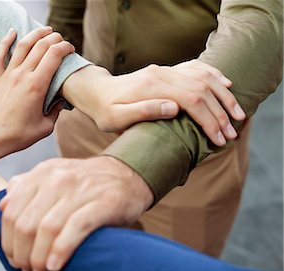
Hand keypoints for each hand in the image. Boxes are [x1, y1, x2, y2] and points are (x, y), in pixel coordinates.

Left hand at [0, 26, 74, 161]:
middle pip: (41, 46)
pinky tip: (12, 31)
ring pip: (23, 45)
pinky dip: (6, 40)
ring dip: (35, 34)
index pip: (54, 55)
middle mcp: (22, 75)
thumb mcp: (45, 127)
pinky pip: (0, 54)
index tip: (71, 50)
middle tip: (61, 40)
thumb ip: (56, 112)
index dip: (65, 48)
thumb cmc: (18, 135)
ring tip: (45, 30)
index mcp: (37, 86)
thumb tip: (60, 101)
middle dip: (54, 38)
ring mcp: (8, 75)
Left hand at [0, 156, 151, 270]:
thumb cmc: (86, 183)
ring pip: (47, 229)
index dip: (8, 241)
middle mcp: (58, 178)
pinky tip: (55, 265)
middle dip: (22, 254)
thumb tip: (2, 206)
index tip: (13, 259)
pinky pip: (74, 229)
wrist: (127, 174)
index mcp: (42, 173)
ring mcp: (80, 189)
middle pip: (26, 224)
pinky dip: (61, 251)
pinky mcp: (103, 202)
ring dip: (39, 258)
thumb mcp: (53, 176)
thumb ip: (26, 187)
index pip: (12, 212)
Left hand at [61, 60, 245, 145]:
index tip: (219, 139)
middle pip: (202, 88)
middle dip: (221, 113)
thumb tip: (174, 108)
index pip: (191, 100)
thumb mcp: (115, 118)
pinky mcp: (166, 71)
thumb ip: (143, 111)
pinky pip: (195, 68)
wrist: (96, 92)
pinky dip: (213, 75)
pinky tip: (226, 84)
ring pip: (203, 77)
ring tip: (238, 114)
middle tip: (232, 134)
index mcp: (151, 87)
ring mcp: (165, 70)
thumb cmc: (104, 110)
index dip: (209, 120)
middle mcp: (161, 74)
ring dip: (223, 96)